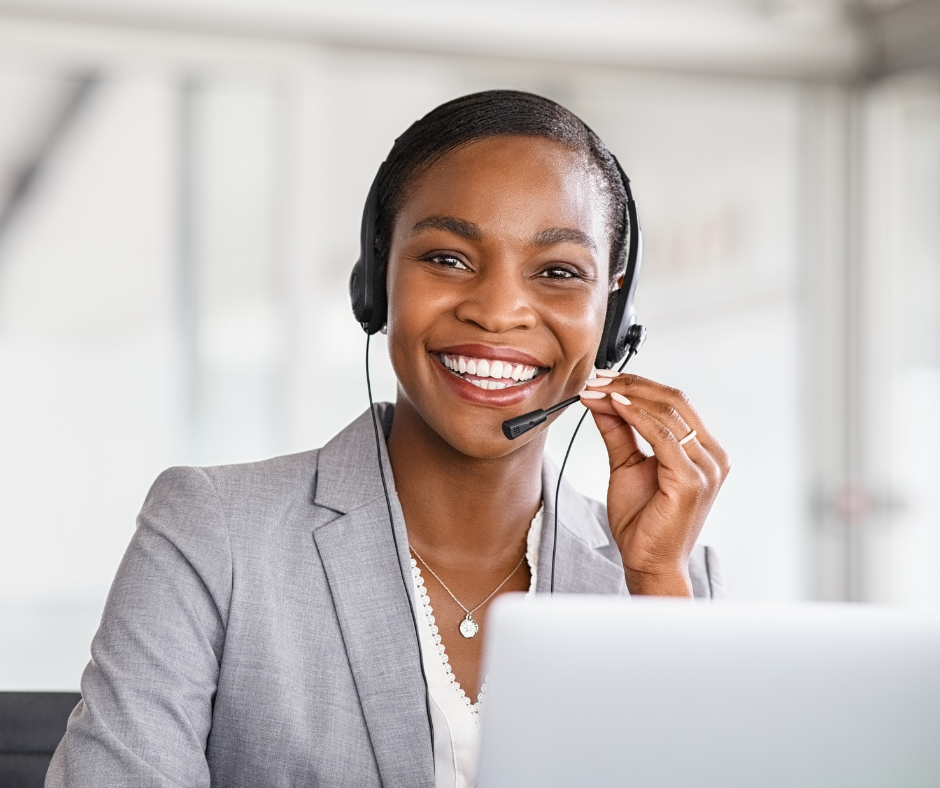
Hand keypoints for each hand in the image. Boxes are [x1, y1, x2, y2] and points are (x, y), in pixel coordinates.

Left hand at [578, 373, 729, 596]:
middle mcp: (712, 456)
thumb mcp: (626, 465)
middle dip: (630, 385)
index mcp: (703, 450)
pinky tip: (614, 407)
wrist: (648, 562)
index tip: (602, 379)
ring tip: (597, 391)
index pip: (674, 402)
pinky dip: (636, 417)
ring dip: (627, 397)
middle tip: (597, 379)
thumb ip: (619, 432)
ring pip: (668, 414)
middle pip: (673, 401)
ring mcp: (706, 468)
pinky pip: (663, 437)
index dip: (637, 385)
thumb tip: (603, 400)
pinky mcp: (693, 481)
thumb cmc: (643, 521)